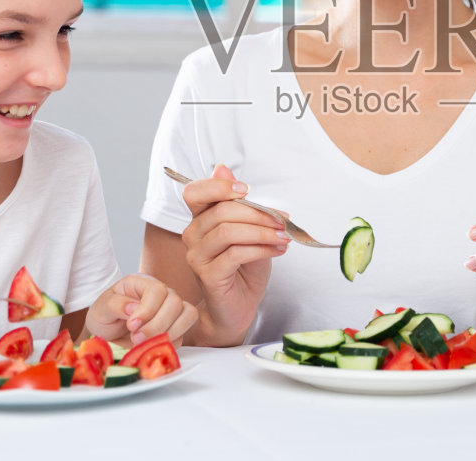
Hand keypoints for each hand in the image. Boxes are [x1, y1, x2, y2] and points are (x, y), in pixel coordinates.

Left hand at [86, 274, 198, 344]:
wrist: (107, 337)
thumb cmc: (104, 318)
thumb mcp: (101, 309)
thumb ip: (115, 304)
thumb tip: (133, 308)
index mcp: (142, 283)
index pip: (157, 290)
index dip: (147, 309)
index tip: (131, 325)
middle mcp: (161, 294)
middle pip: (175, 302)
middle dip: (157, 325)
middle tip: (136, 338)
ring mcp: (171, 311)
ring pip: (188, 315)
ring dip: (169, 333)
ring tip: (145, 343)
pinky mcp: (175, 329)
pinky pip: (183, 335)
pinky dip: (168, 344)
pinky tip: (151, 347)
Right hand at [179, 164, 289, 344]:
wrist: (238, 306)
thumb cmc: (244, 267)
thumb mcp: (248, 229)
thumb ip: (238, 204)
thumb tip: (223, 169)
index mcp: (200, 219)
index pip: (195, 192)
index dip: (218, 186)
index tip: (247, 190)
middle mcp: (192, 235)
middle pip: (220, 212)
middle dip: (257, 214)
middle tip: (282, 221)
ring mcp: (197, 256)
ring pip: (228, 232)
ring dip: (262, 232)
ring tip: (283, 237)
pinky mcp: (208, 275)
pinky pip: (235, 254)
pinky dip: (261, 249)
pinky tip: (278, 251)